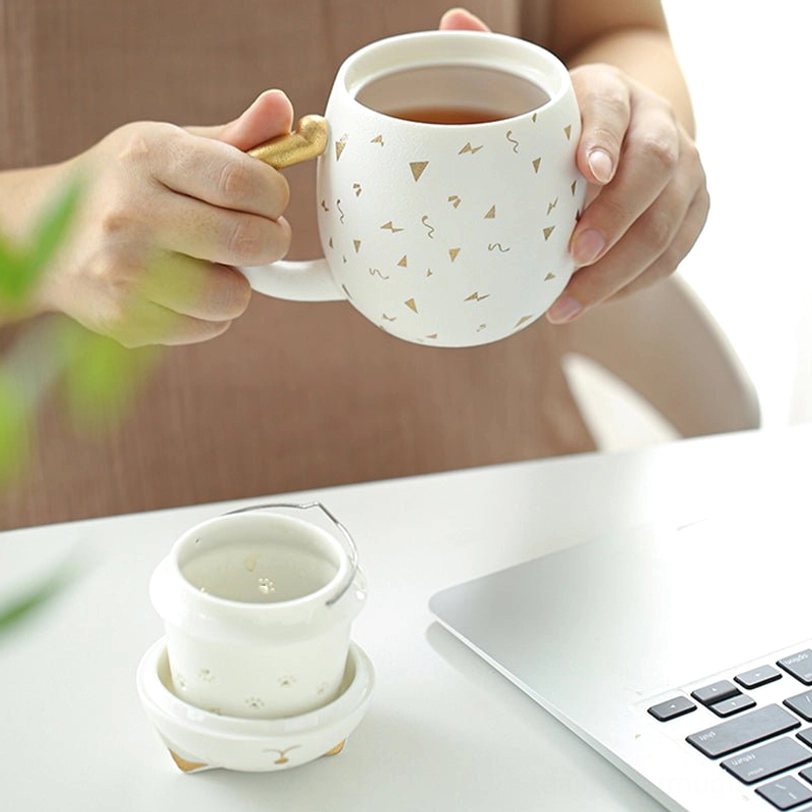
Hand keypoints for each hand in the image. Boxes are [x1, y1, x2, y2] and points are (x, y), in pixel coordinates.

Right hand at [36, 90, 293, 346]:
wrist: (44, 233)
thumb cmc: (127, 185)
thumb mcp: (173, 146)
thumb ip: (237, 136)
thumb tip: (283, 108)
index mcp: (149, 156)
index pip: (243, 182)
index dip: (275, 197)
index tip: (269, 200)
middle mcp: (130, 212)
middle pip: (248, 241)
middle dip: (269, 242)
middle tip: (255, 236)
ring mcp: (123, 270)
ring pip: (233, 294)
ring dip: (238, 283)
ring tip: (211, 263)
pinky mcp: (124, 318)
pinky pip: (210, 325)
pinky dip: (212, 313)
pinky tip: (185, 289)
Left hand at [440, 9, 708, 324]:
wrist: (630, 133)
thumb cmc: (566, 122)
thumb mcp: (537, 91)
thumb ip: (497, 63)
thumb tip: (450, 25)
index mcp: (615, 91)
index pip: (616, 107)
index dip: (605, 138)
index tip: (586, 173)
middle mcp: (661, 127)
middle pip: (657, 169)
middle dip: (616, 218)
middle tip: (573, 256)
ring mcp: (687, 173)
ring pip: (668, 224)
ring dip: (619, 270)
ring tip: (568, 305)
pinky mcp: (695, 213)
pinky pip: (672, 256)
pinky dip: (631, 284)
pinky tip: (590, 302)